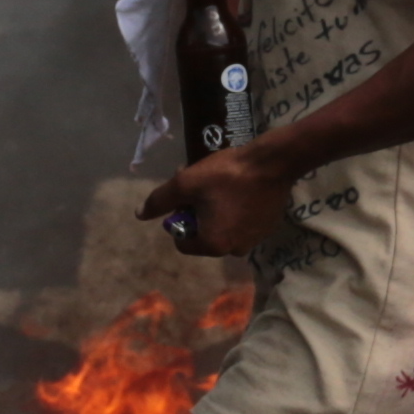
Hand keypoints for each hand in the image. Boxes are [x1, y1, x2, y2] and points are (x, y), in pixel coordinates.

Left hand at [139, 146, 291, 258]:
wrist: (273, 163)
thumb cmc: (226, 174)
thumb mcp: (185, 183)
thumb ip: (160, 201)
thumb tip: (139, 215)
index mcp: (212, 245)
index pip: (182, 242)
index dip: (180, 219)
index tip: (188, 198)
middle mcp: (234, 250)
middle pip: (204, 236)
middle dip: (198, 215)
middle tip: (203, 188)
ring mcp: (255, 241)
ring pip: (224, 230)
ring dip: (218, 213)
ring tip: (222, 187)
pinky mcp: (268, 229)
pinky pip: (243, 225)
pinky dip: (238, 212)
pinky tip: (241, 191)